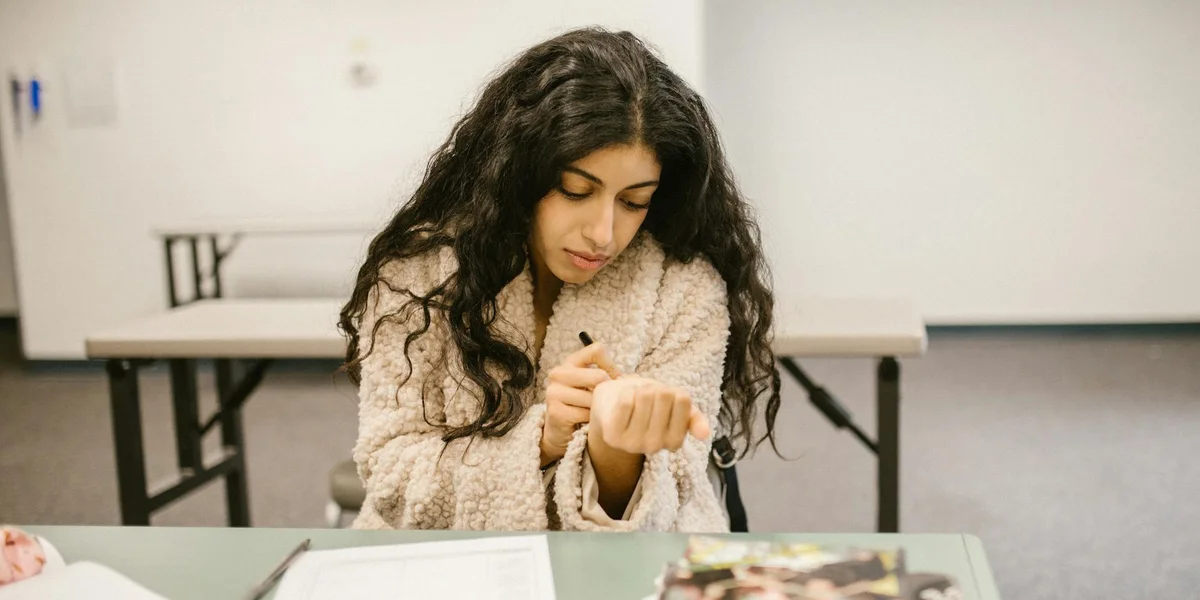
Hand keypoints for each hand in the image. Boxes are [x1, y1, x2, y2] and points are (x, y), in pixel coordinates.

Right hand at [539, 342, 619, 466]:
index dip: (610, 365)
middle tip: (606, 402)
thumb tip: (635, 379)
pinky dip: (592, 420)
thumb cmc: (581, 404)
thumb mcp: (593, 386)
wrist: (560, 430)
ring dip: (599, 408)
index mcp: (570, 362)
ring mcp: (554, 392)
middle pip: (598, 376)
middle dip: (607, 391)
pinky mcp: (555, 411)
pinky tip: (589, 421)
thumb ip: (610, 378)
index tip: (611, 379)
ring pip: (593, 398)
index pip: (597, 350)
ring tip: (597, 413)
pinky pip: (585, 414)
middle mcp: (558, 373)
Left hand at [588, 376, 710, 455]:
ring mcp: (633, 444)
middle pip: (664, 395)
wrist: (614, 406)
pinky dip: (625, 393)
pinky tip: (623, 401)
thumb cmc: (649, 405)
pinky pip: (626, 401)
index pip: (683, 400)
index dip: (673, 392)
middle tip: (647, 398)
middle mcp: (655, 447)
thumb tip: (705, 434)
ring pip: (644, 397)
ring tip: (635, 399)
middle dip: (655, 389)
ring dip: (639, 390)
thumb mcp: (676, 408)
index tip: (666, 400)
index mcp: (675, 441)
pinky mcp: (613, 436)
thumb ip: (694, 418)